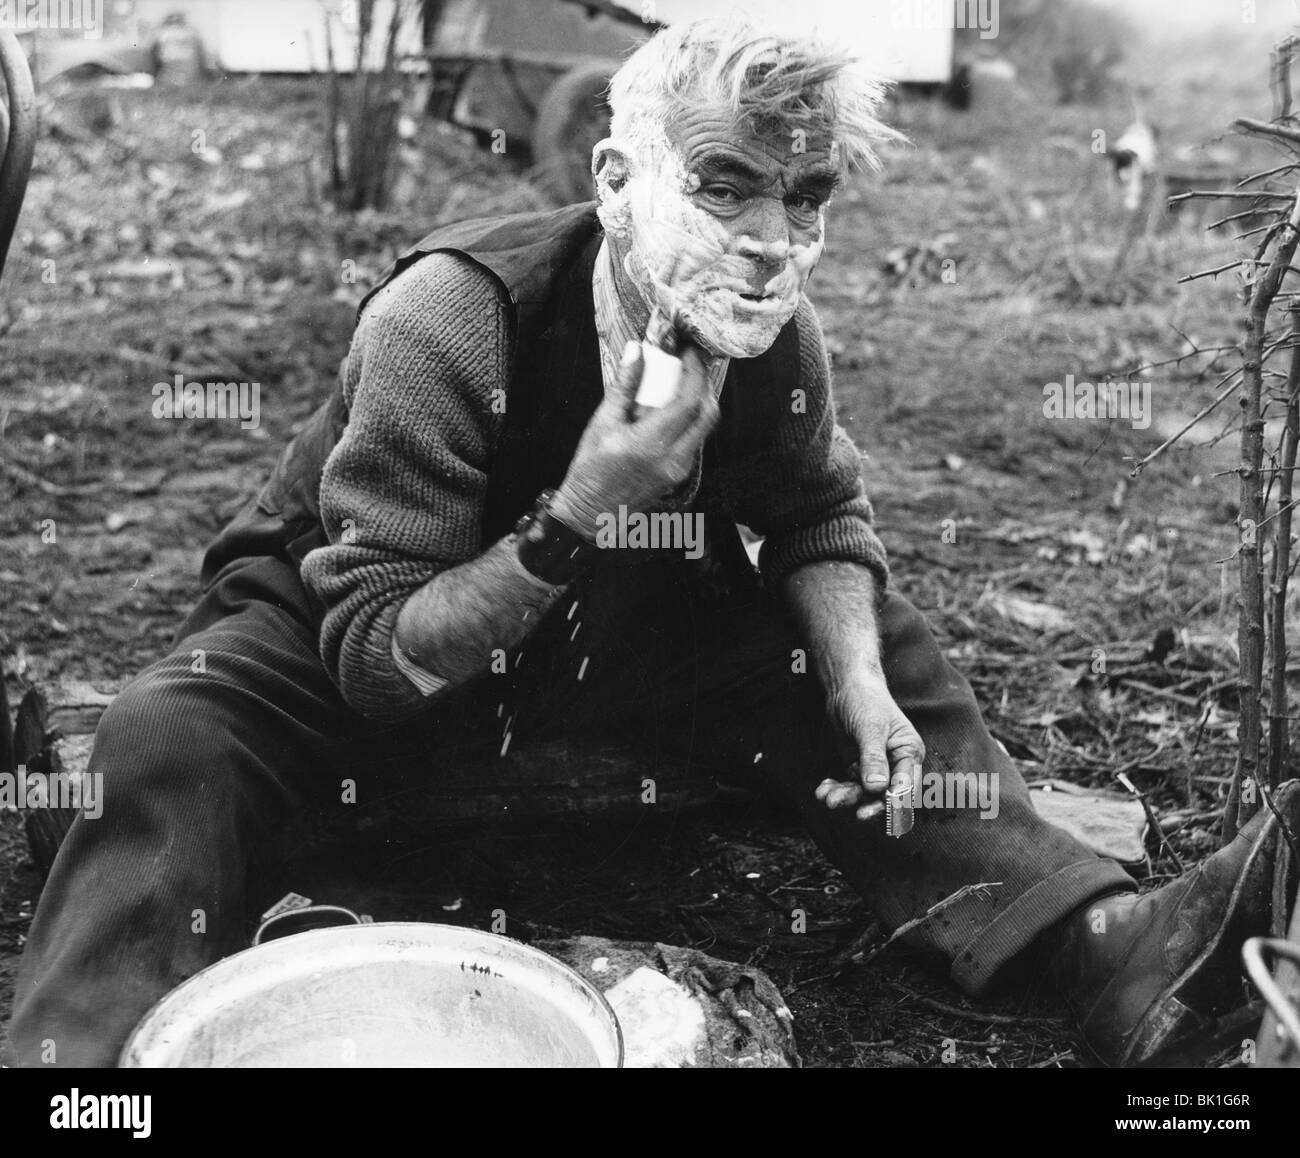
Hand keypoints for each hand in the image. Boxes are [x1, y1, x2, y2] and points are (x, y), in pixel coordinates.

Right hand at [551, 339, 718, 538]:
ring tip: (679, 385)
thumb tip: (636, 350)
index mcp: (652, 444)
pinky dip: (689, 421)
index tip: (687, 352)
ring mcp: (679, 470)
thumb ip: (624, 386)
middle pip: (708, 414)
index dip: (694, 372)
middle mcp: (673, 459)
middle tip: (690, 366)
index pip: (689, 401)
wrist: (590, 513)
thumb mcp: (602, 423)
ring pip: (704, 429)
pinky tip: (670, 411)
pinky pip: (694, 441)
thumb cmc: (590, 470)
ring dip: (698, 403)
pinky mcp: (678, 476)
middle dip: (703, 385)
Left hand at [815, 669, 924, 821]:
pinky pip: (849, 785)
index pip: (907, 783)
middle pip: (886, 794)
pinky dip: (837, 789)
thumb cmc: (866, 701)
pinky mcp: (857, 767)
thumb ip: (873, 758)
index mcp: (909, 752)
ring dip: (847, 797)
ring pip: (864, 792)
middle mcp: (896, 764)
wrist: (847, 687)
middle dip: (870, 804)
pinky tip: (822, 789)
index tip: (879, 806)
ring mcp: (876, 768)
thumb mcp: (870, 728)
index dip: (895, 799)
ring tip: (827, 798)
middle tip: (857, 815)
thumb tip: (877, 788)